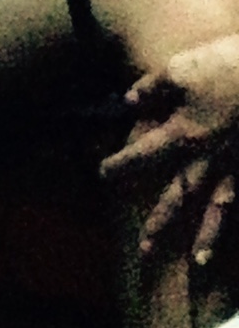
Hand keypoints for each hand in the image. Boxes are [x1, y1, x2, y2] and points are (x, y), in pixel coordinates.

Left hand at [101, 33, 238, 263]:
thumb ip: (152, 87)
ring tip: (199, 262)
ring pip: (219, 208)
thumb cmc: (225, 66)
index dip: (121, 164)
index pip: (144, 154)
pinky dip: (236, 220)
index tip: (101, 174)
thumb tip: (128, 102)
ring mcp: (236, 165)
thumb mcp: (180, 67)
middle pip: (179, 196)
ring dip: (208, 236)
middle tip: (144, 249)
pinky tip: (234, 236)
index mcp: (185, 133)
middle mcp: (209, 158)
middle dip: (160, 222)